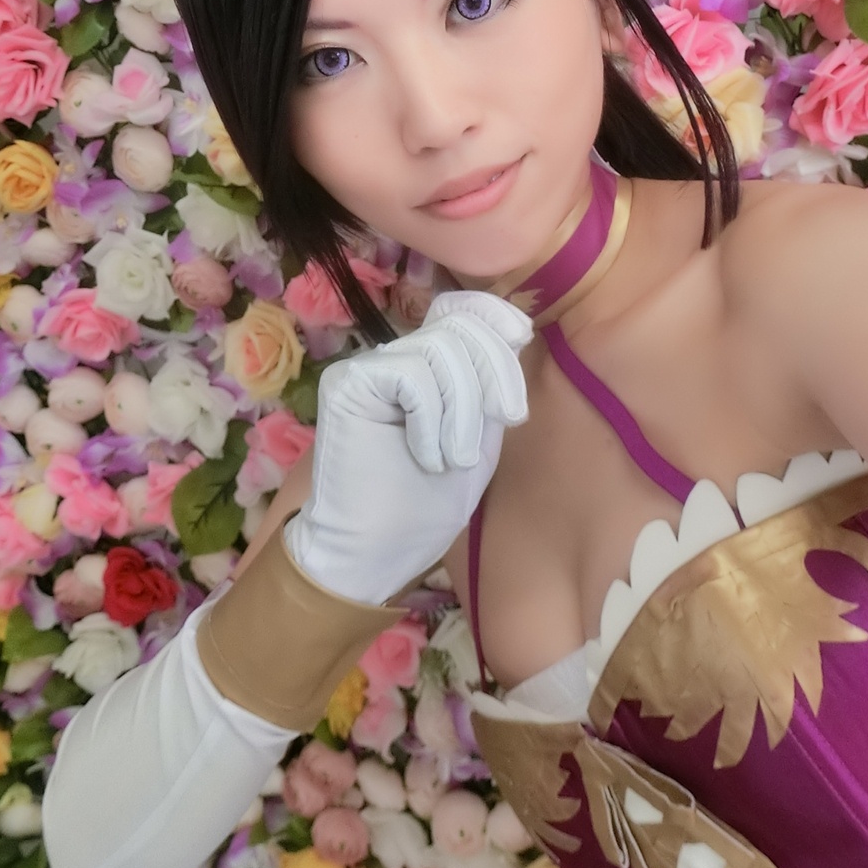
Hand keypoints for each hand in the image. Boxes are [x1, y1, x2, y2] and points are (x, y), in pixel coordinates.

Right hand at [285, 291, 532, 603]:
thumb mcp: (477, 438)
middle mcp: (396, 358)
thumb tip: (513, 326)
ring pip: (441, 350)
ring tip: (453, 459)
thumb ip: (489, 386)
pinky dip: (430, 419)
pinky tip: (424, 456)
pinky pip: (411, 374)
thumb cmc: (423, 507)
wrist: (373, 555)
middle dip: (496, 369)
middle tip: (507, 418)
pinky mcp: (347, 383)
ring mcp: (368, 368)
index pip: (460, 311)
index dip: (493, 314)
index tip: (521, 336)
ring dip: (463, 409)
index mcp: (427, 368)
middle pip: (460, 326)